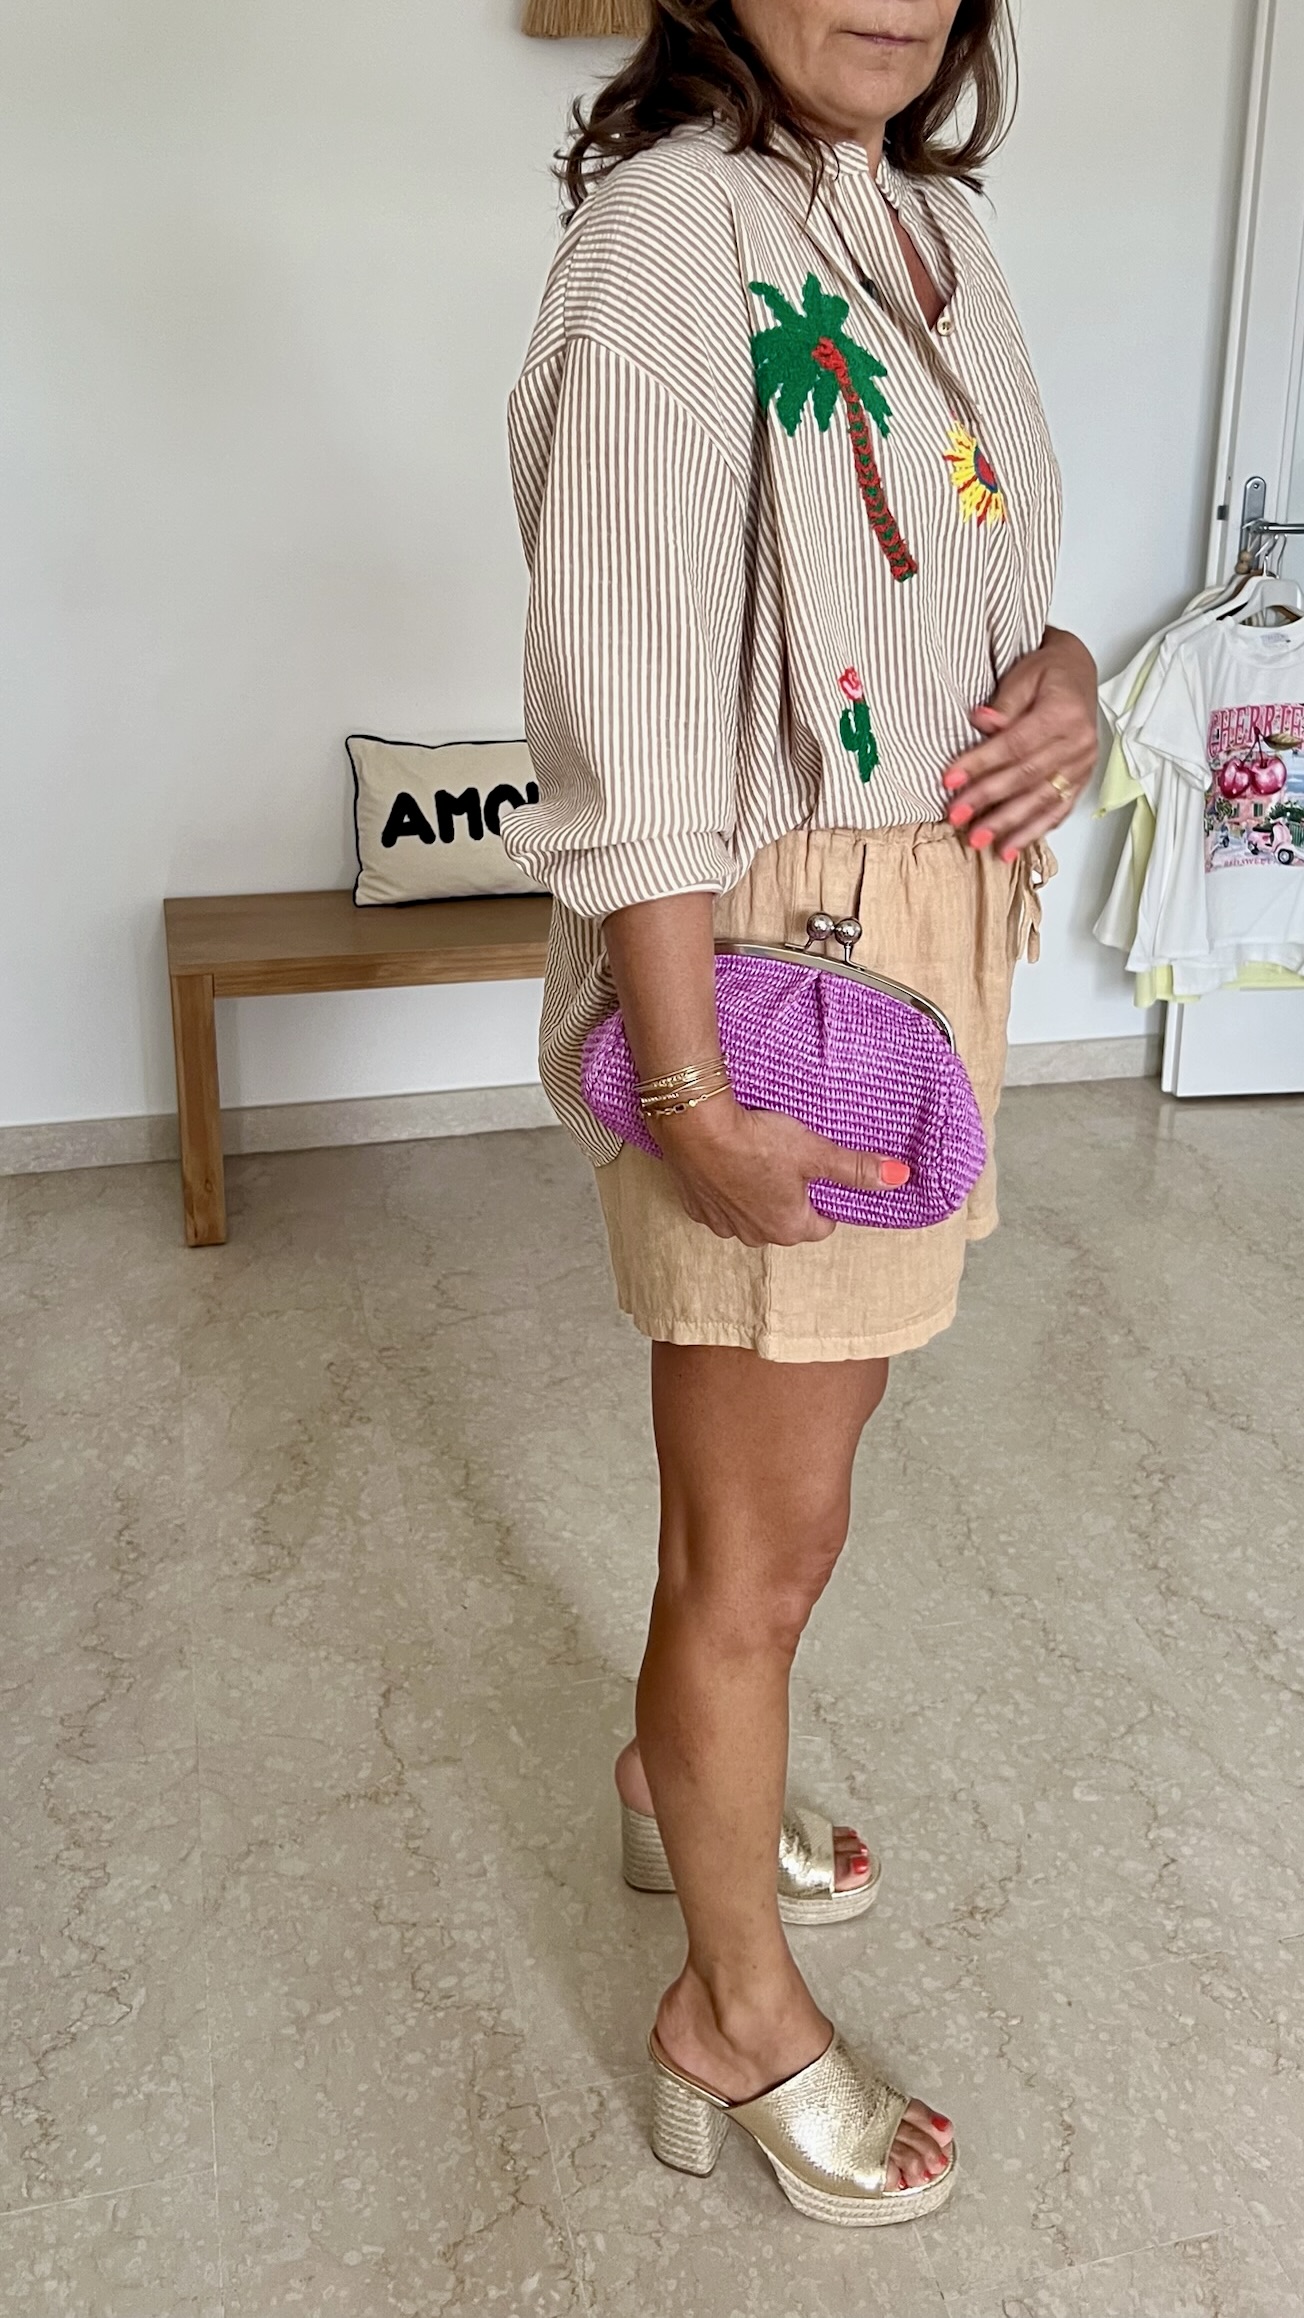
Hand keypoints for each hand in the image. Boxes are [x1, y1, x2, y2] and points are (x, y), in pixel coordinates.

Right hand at [652, 1096, 908, 1244]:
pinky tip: (727, 1163)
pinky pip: (719, 1205)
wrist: (695, 1127)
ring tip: (757, 1159)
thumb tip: (900, 1177)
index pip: (821, 1226)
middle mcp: (754, 1235)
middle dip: (790, 1198)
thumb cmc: (756, 1140)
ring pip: (750, 1215)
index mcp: (788, 1227)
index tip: (821, 1176)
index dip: (825, 1200)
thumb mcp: (814, 1152)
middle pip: (785, 1222)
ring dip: (756, 1194)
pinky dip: (725, 1188)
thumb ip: (856, 1168)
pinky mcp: (695, 1207)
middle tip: (789, 1162)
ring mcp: (722, 1224)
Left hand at [941, 626, 1098, 860]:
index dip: (981, 763)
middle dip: (988, 800)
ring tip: (979, 840)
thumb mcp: (1023, 675)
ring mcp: (1083, 765)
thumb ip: (1004, 704)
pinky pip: (1058, 811)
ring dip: (1008, 825)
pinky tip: (1010, 848)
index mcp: (1064, 713)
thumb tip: (981, 721)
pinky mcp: (1081, 781)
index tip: (950, 780)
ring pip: (1043, 800)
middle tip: (957, 817)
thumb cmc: (1047, 673)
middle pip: (1027, 777)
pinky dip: (1033, 832)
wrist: (1078, 673)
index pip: (1016, 745)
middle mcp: (1078, 743)